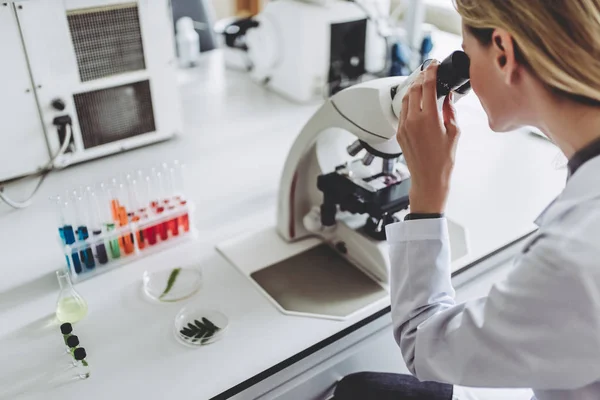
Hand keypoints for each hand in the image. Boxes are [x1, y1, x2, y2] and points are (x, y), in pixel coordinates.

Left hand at [396, 61, 460, 213]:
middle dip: (422, 77)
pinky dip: (409, 102)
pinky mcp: (399, 133)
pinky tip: (417, 102)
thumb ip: (450, 110)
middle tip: (430, 71)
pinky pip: (402, 112)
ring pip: (406, 99)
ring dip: (414, 88)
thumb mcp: (454, 132)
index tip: (434, 65)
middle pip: (415, 89)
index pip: (427, 86)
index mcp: (429, 118)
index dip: (430, 72)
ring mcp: (404, 126)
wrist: (428, 179)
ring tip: (424, 84)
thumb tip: (448, 96)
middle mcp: (413, 120)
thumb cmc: (444, 160)